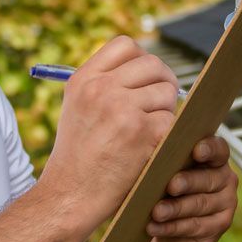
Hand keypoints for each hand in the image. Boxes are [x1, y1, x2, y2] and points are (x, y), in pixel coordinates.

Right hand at [41, 36, 180, 229]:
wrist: (69, 196)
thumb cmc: (77, 157)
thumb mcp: (77, 108)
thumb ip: (103, 83)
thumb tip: (146, 68)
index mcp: (84, 79)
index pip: (125, 45)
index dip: (141, 60)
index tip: (144, 79)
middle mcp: (102, 89)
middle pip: (153, 65)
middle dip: (162, 83)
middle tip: (158, 105)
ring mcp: (123, 109)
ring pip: (167, 92)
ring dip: (166, 111)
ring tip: (149, 132)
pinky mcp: (143, 132)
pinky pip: (172, 120)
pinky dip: (168, 135)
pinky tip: (151, 149)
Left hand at [147, 134, 236, 241]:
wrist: (166, 228)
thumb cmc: (163, 190)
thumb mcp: (163, 173)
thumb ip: (164, 160)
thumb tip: (152, 147)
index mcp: (214, 158)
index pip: (218, 149)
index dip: (209, 148)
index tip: (196, 151)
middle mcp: (225, 178)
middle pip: (207, 179)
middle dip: (187, 182)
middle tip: (171, 186)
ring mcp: (227, 203)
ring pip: (200, 204)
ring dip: (176, 209)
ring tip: (156, 212)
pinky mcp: (220, 225)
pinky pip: (196, 226)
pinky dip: (172, 227)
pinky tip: (154, 227)